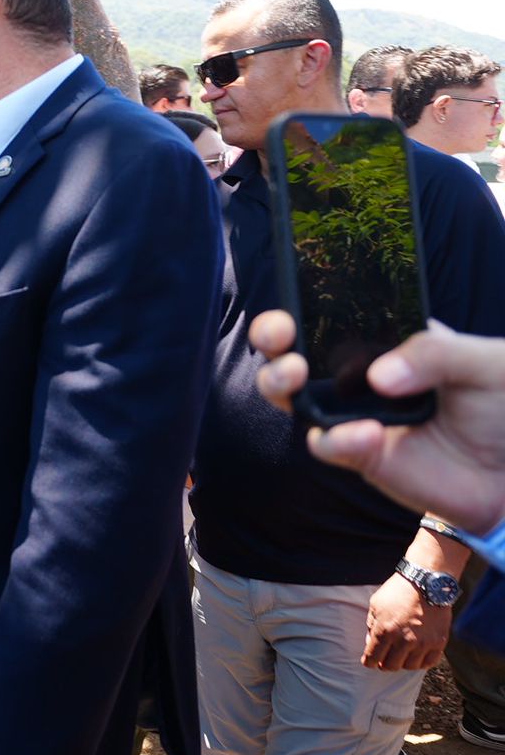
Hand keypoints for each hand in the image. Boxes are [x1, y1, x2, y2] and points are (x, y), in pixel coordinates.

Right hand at [250, 312, 504, 534]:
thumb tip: (378, 377)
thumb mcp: (486, 362)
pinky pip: (328, 445)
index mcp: (389, 339)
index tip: (293, 299)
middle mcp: (362, 374)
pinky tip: (366, 434)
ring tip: (293, 374)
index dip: (303, 302)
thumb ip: (436, 354)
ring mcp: (355, 414)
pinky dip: (336, 439)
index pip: (337, 313)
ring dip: (278, 382)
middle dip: (272, 338)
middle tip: (279, 335)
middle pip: (296, 350)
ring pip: (292, 397)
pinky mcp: (361, 455)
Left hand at [363, 573, 450, 670]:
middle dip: (384, 664)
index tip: (370, 661)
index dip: (369, 662)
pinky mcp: (438, 643)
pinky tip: (416, 655)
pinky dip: (421, 662)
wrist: (427, 582)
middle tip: (385, 658)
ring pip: (409, 667)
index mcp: (384, 631)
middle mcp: (403, 641)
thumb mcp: (375, 605)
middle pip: (390, 667)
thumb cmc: (398, 591)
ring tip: (402, 654)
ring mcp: (422, 643)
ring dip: (403, 662)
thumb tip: (371, 644)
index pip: (372, 659)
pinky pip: (428, 663)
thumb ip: (371, 626)